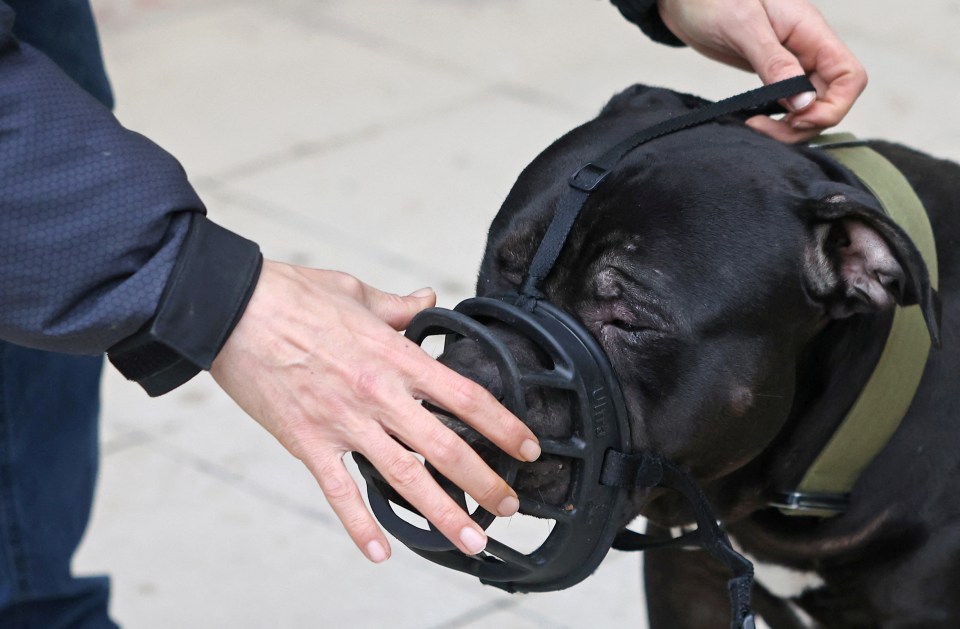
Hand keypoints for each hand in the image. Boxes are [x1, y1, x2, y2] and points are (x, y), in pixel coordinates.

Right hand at [210, 260, 539, 561]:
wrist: (230, 309)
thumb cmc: (292, 296)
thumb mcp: (356, 291)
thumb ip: (398, 306)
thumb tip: (426, 298)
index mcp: (396, 356)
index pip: (466, 397)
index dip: (505, 425)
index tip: (527, 447)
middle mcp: (378, 394)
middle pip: (445, 447)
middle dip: (485, 482)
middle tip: (509, 507)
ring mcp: (343, 422)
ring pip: (403, 477)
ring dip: (442, 513)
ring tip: (471, 541)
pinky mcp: (307, 441)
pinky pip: (339, 492)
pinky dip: (360, 525)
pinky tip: (381, 553)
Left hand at [657, 0, 867, 141]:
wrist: (686, 0)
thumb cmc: (714, 1)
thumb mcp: (744, 27)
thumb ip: (774, 63)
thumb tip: (803, 101)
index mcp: (812, 32)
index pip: (850, 77)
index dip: (833, 107)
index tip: (796, 118)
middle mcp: (809, 49)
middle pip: (832, 99)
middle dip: (805, 124)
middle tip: (764, 128)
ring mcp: (793, 63)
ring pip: (811, 106)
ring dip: (790, 127)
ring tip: (756, 126)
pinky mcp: (773, 73)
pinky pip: (789, 103)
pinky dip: (778, 119)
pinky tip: (755, 120)